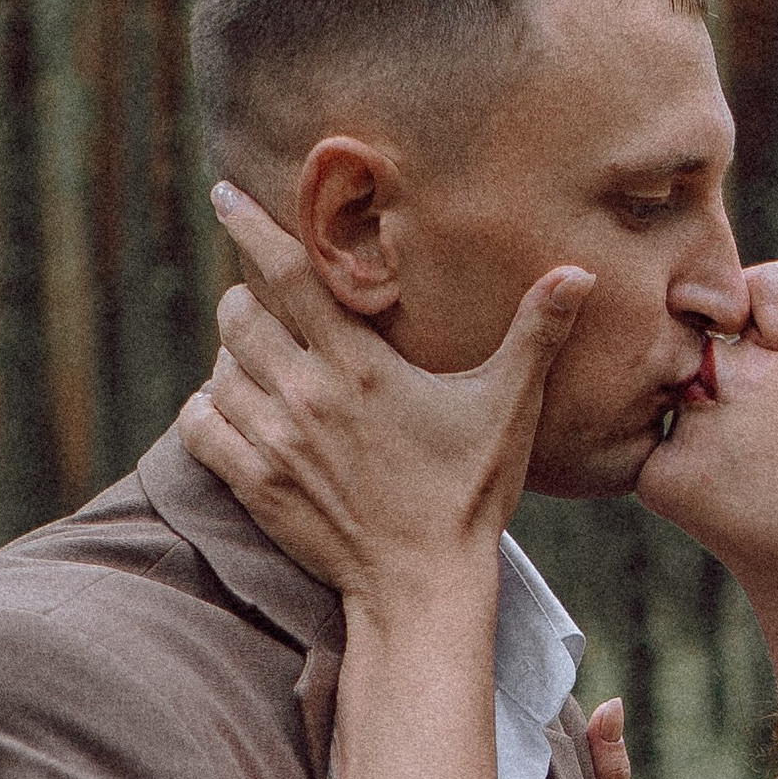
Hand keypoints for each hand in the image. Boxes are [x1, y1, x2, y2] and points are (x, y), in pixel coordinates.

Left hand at [180, 181, 593, 617]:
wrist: (422, 585)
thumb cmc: (469, 494)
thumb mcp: (507, 408)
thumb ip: (536, 334)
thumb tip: (579, 273)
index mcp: (360, 365)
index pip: (290, 272)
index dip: (252, 226)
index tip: (224, 193)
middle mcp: (305, 396)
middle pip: (238, 315)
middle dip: (246, 297)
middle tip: (267, 301)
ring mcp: (273, 442)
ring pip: (217, 369)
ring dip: (232, 356)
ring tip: (261, 359)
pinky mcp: (253, 484)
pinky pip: (198, 425)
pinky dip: (207, 408)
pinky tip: (233, 408)